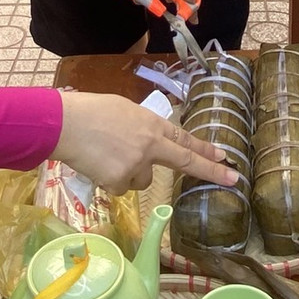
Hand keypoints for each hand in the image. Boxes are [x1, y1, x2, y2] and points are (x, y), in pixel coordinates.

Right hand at [55, 92, 239, 191]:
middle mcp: (150, 146)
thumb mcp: (124, 110)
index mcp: (151, 124)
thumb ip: (142, 128)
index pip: (184, 138)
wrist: (65, 124)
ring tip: (106, 156)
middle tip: (233, 178)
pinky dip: (112, 181)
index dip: (205, 148)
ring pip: (142, 179)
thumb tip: (147, 143)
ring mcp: (136, 165)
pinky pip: (121, 188)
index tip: (225, 156)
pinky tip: (97, 165)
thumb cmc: (90, 110)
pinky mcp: (119, 182)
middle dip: (211, 169)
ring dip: (130, 173)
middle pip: (184, 161)